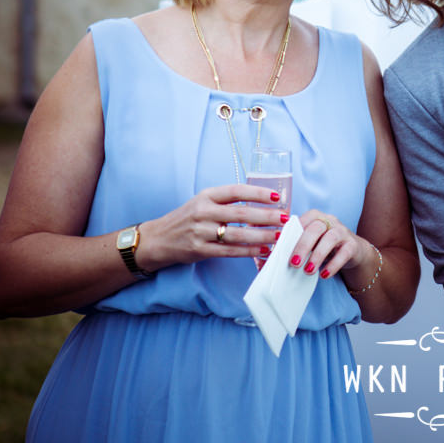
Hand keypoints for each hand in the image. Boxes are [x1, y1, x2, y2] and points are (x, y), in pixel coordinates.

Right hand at [134, 183, 287, 270]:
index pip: (236, 191)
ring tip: (279, 236)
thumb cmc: (188, 218)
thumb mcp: (203, 202)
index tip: (277, 196)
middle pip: (241, 213)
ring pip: (238, 234)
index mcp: (206, 196)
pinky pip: (230, 251)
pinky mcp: (200, 250)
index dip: (258, 193)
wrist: (158, 239)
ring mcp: (201, 232)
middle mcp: (203, 212)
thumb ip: (227, 202)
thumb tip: (262, 203)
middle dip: (266, 216)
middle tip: (285, 218)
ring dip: (261, 236)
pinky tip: (264, 250)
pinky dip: (249, 251)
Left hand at [286, 210, 370, 279]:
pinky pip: (344, 253)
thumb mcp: (310, 243)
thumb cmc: (323, 246)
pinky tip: (324, 275)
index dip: (291, 234)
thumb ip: (293, 245)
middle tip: (294, 263)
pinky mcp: (353, 245)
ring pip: (331, 238)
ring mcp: (343, 231)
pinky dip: (333, 265)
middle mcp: (330, 220)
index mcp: (315, 217)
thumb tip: (270, 255)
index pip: (302, 221)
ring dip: (318, 255)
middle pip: (316, 228)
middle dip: (303, 246)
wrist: (352, 251)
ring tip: (308, 271)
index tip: (280, 250)